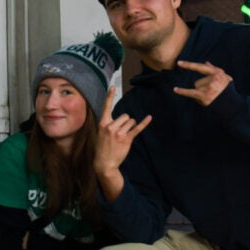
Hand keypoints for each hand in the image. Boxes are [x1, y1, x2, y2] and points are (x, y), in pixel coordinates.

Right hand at [94, 86, 151, 200]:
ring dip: (130, 127)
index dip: (109, 96)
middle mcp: (110, 126)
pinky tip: (149, 118)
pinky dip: (144, 123)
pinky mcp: (127, 139)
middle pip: (125, 115)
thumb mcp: (100, 134)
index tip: (112, 86)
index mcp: (103, 123)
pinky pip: (137, 128)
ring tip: (124, 137)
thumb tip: (120, 119)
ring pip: (131, 121)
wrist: (104, 164)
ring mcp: (119, 133)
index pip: (106, 107)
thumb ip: (108, 124)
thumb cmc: (102, 148)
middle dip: (126, 122)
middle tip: (120, 133)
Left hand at [174, 60, 231, 106]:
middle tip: (212, 94)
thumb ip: (215, 69)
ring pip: (196, 88)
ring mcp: (210, 87)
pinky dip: (183, 91)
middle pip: (197, 82)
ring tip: (211, 98)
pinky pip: (191, 92)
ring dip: (200, 94)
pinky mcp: (206, 96)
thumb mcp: (225, 78)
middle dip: (202, 89)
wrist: (233, 106)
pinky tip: (175, 89)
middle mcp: (214, 78)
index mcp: (218, 72)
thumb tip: (206, 62)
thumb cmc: (228, 91)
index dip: (189, 65)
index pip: (201, 67)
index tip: (179, 63)